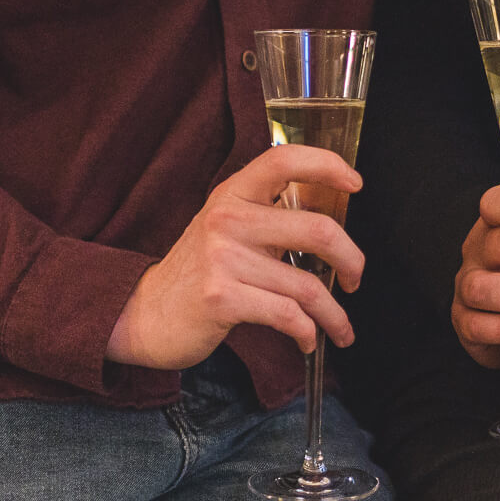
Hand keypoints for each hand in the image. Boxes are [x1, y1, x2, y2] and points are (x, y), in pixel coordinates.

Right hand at [107, 145, 363, 369]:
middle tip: (355, 279)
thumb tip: (333, 226)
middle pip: (317, 231)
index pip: (283, 160)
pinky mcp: (222, 298)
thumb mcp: (226, 230)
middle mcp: (227, 220)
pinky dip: (307, 333)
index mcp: (232, 195)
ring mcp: (223, 259)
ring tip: (340, 328)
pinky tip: (307, 340)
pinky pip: (288, 315)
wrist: (143, 313)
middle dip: (352, 261)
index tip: (355, 184)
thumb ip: (268, 219)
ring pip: (308, 286)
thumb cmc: (198, 273)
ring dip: (334, 315)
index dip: (326, 165)